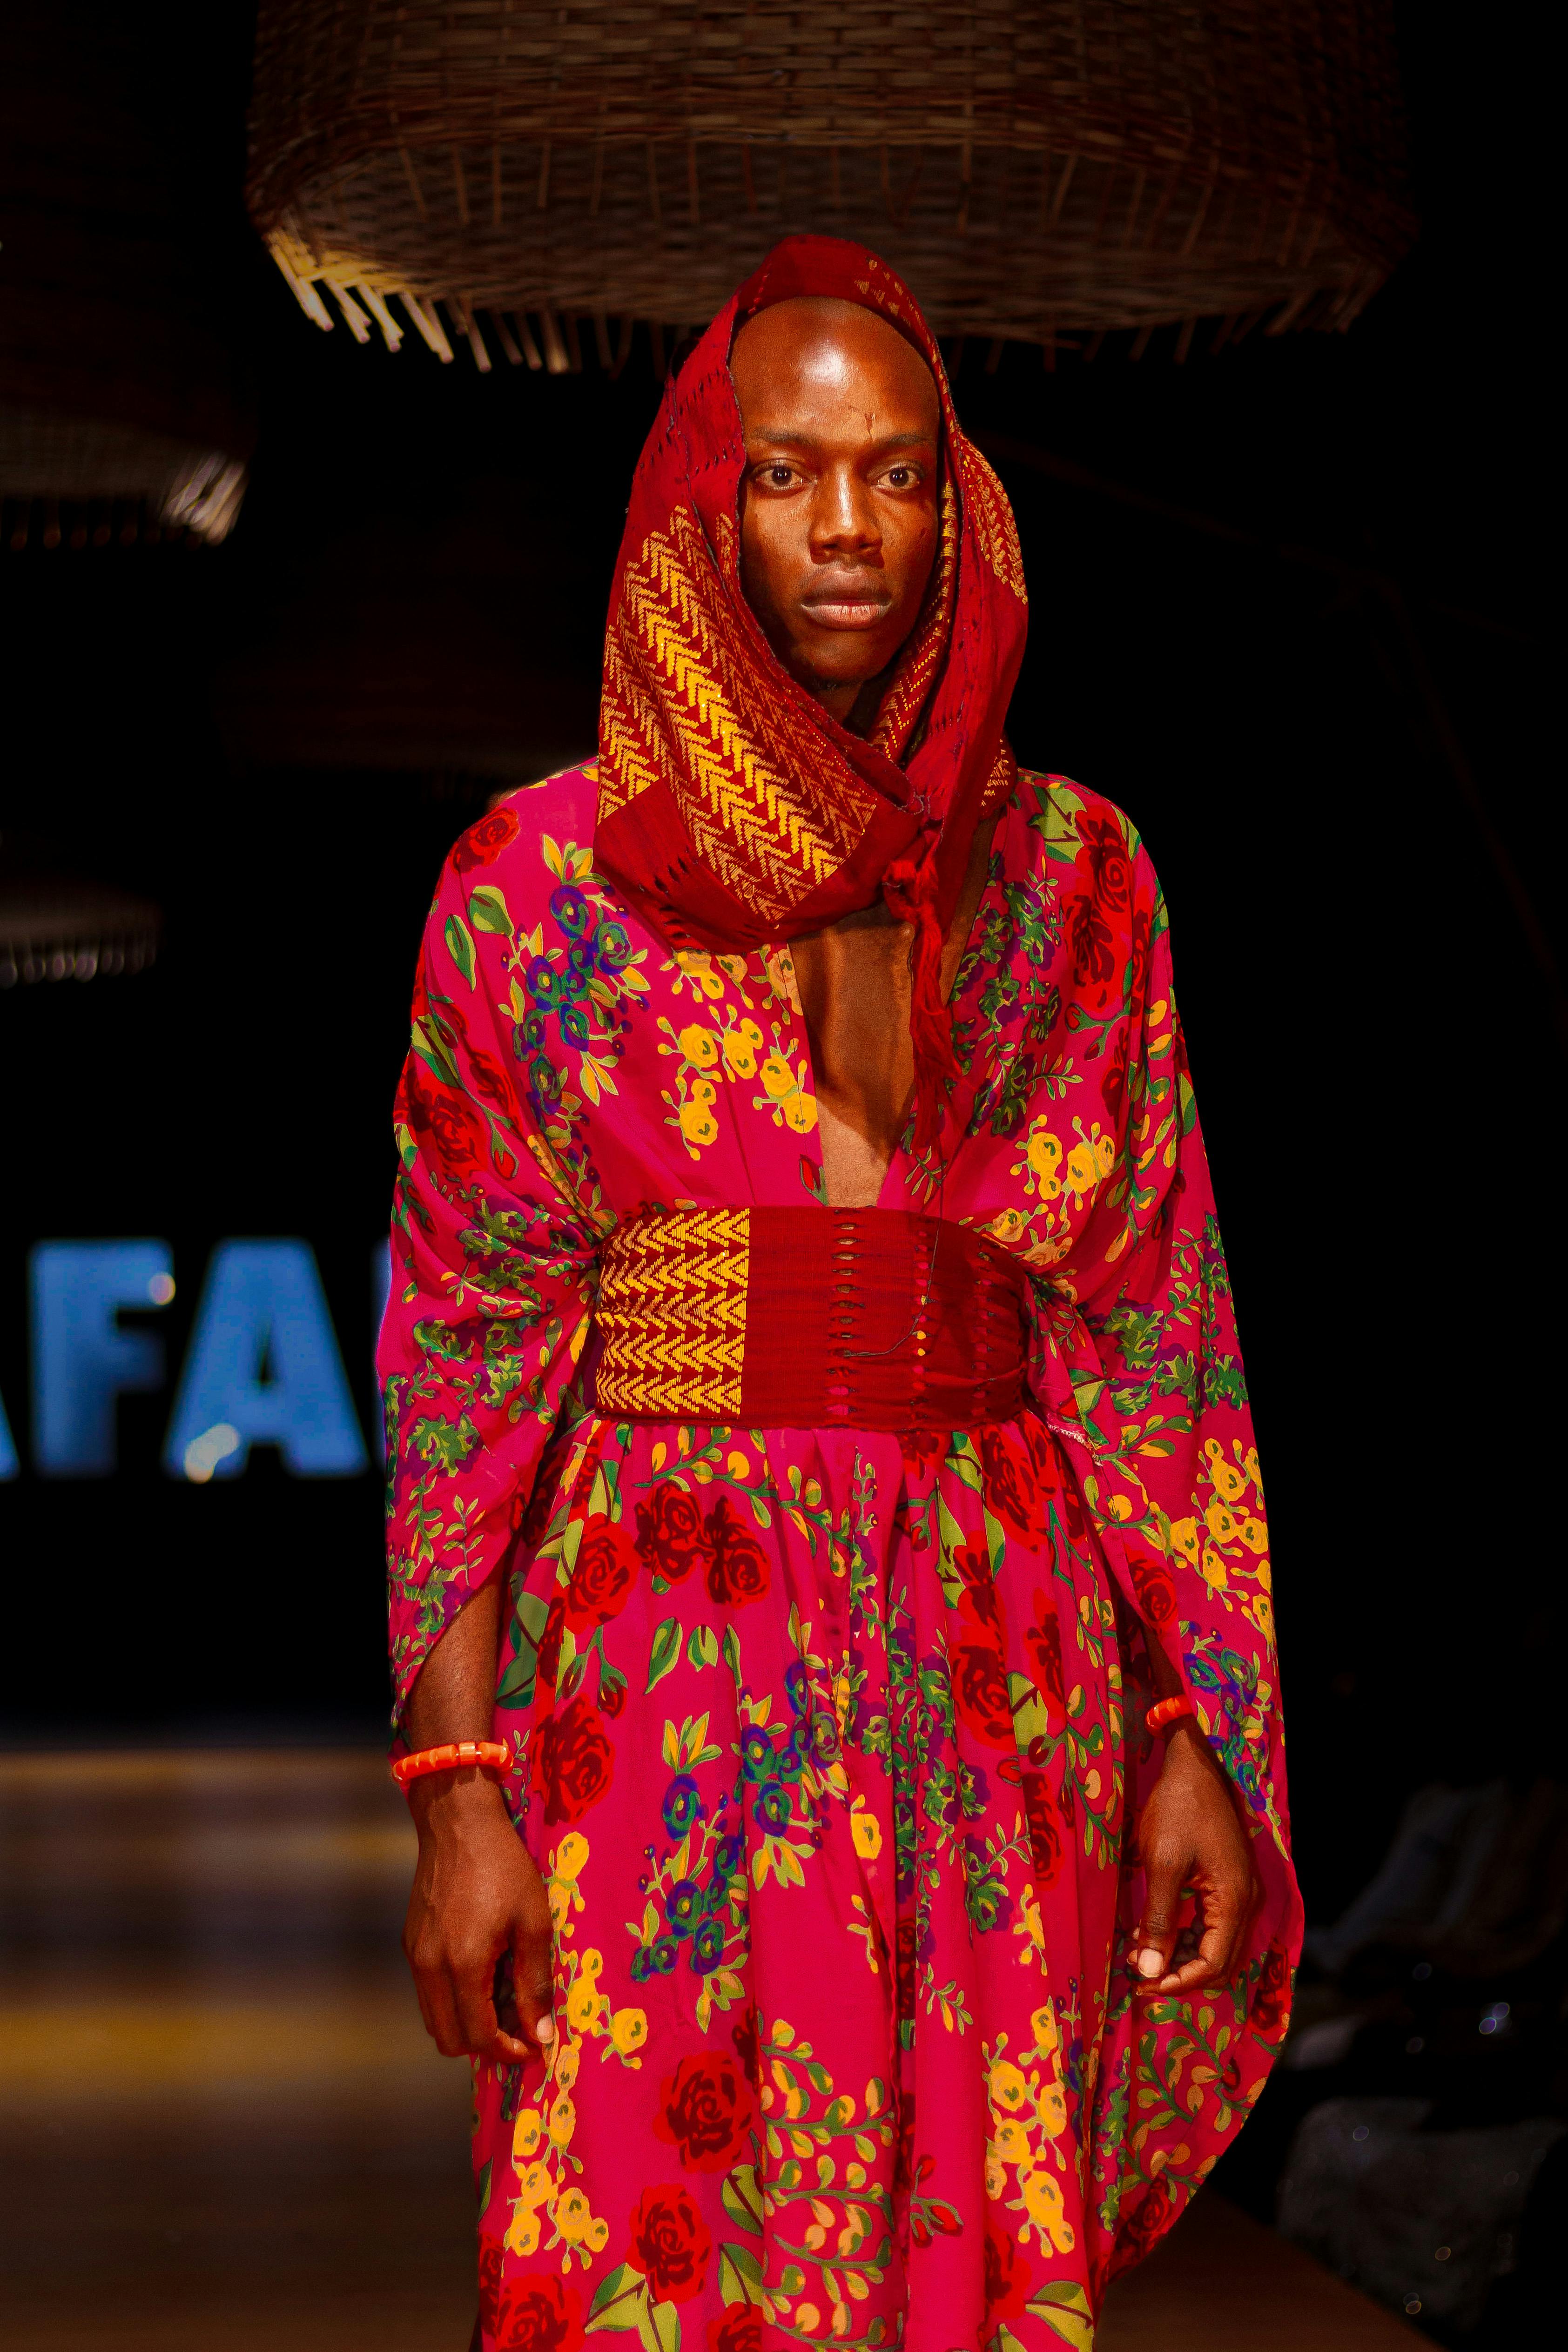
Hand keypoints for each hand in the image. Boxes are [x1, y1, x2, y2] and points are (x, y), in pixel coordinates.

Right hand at [402, 1767, 555, 2066]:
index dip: (509, 2052)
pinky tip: (482, 1976)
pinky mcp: (410, 1942)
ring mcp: (415, 1955)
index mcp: (462, 1965)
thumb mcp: (533, 1920)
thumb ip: (534, 1982)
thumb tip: (541, 2035)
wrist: (458, 1821)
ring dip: (466, 2025)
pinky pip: (428, 1992)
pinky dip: (452, 2000)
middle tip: (519, 2030)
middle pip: (449, 2039)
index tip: (535, 2046)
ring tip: (502, 2004)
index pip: (478, 2036)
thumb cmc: (504, 1866)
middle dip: (485, 2046)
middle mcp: (429, 1968)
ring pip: (434, 2019)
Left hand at [1132, 1722, 1258, 1997]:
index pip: (1212, 1965)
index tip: (1141, 1984)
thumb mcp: (1162, 1866)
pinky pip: (1215, 1925)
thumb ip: (1159, 1921)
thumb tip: (1149, 1971)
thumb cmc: (1177, 1810)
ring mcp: (1242, 1892)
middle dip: (1180, 1975)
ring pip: (1218, 1946)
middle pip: (1220, 1963)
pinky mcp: (1231, 1882)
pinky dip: (1188, 1936)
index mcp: (1234, 1901)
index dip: (1177, 1982)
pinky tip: (1155, 1931)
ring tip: (1141, 1954)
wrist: (1194, 1764)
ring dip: (1182, 1957)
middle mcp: (1247, 1902)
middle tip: (1139, 1975)